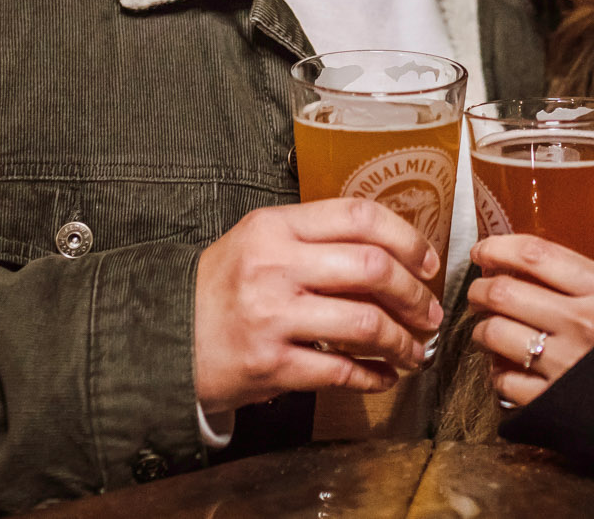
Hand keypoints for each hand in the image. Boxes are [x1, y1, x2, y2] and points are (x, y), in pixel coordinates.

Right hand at [193, 197, 444, 416]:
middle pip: (372, 267)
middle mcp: (274, 266)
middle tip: (429, 312)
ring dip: (402, 340)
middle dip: (414, 294)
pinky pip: (341, 370)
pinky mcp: (271, 364)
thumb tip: (389, 252)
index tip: (426, 262)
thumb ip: (314, 238)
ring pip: (365, 322)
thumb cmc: (220, 289)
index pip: (358, 216)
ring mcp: (272, 316)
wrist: (164, 339)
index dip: (406, 238)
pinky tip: (384, 376)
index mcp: (275, 227)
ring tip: (414, 349)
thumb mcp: (258, 242)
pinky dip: (374, 376)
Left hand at [466, 235, 593, 407]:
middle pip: (503, 292)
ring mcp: (563, 363)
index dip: (499, 247)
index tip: (484, 249)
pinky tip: (504, 368)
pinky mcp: (551, 401)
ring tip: (487, 329)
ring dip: (482, 330)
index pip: (535, 254)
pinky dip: (497, 373)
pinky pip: (504, 380)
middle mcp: (580, 322)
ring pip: (494, 334)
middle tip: (479, 291)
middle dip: (480, 289)